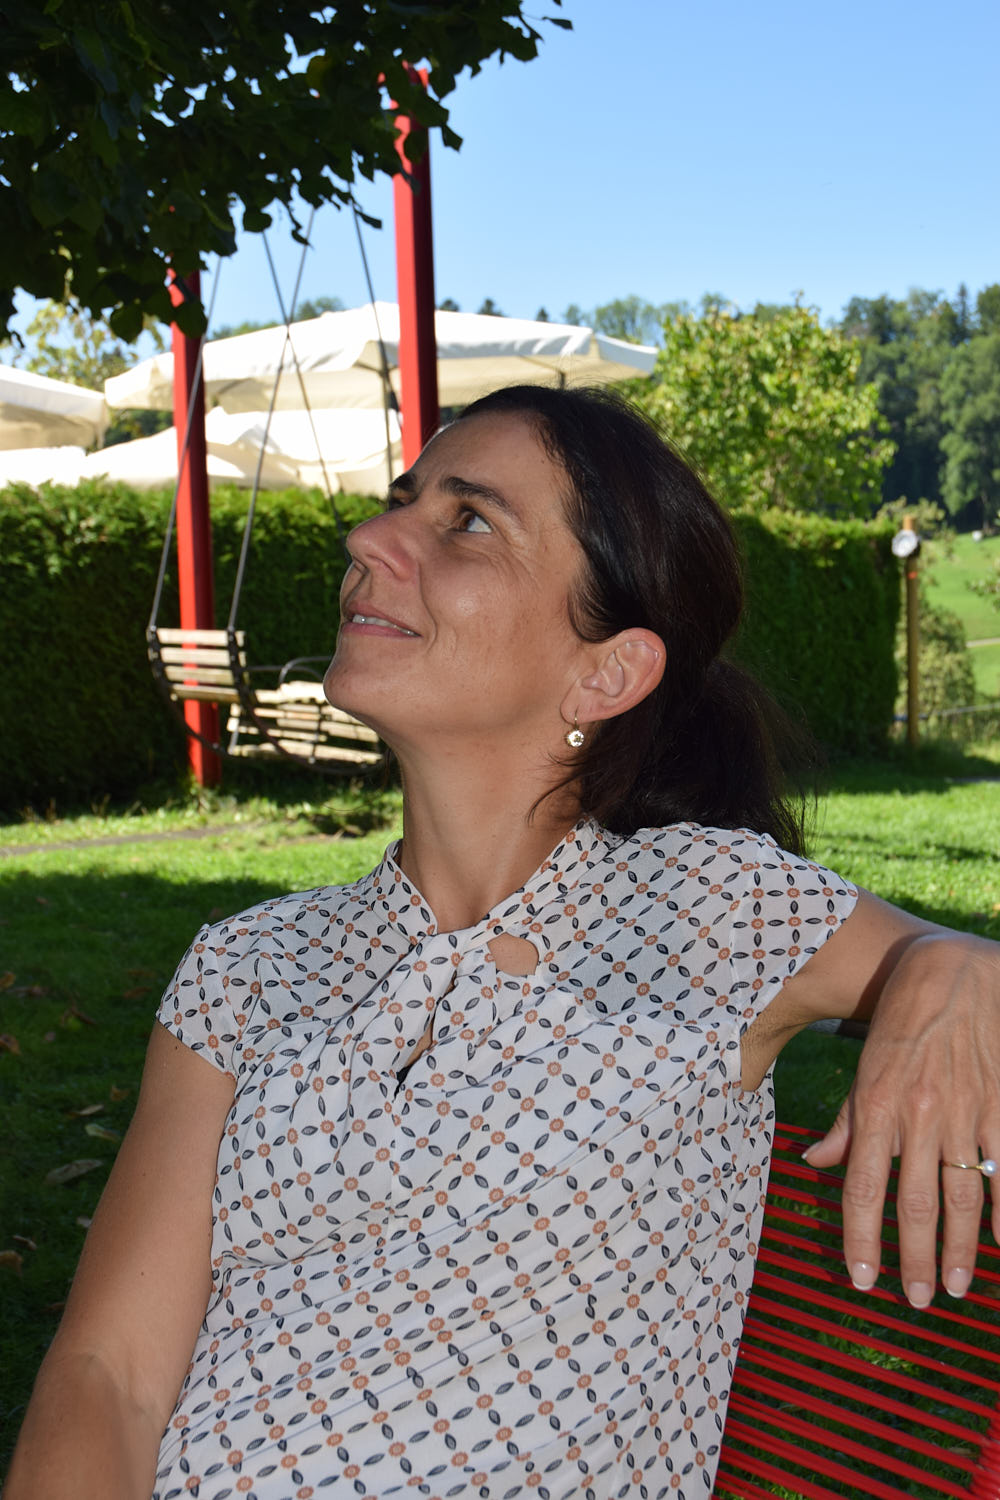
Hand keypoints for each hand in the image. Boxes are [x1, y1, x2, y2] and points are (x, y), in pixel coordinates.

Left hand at [805, 932, 999, 1307]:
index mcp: (877, 1105)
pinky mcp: (999, 1103)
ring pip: (963, 1194)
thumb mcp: (863, 1068)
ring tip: (958, 1286)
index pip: (864, 1186)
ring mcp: (964, 1111)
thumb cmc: (902, 1022)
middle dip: (916, 1258)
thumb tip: (815, 1163)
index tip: (863, 1281)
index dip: (861, 1239)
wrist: (953, 974)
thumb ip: (846, 1123)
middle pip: (917, 1202)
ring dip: (962, 1247)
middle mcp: (919, 1114)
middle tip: (918, 1299)